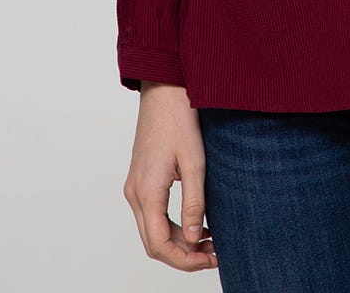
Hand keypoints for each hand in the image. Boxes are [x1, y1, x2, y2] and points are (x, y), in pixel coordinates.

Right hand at [123, 82, 218, 272]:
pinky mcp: (141, 180)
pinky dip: (172, 226)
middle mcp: (135, 193)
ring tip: (210, 241)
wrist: (164, 90)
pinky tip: (196, 223)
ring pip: (152, 231)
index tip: (210, 259)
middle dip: (183, 255)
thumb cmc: (179, 120)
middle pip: (154, 243)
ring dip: (179, 242)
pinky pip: (152, 215)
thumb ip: (193, 203)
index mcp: (146, 191)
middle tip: (215, 253)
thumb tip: (193, 239)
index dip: (185, 260)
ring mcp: (135, 187)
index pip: (159, 245)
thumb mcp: (194, 162)